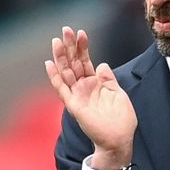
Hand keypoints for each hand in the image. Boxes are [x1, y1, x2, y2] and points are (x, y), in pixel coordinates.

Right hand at [45, 26, 136, 169]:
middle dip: (69, 46)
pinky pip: (62, 89)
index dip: (83, 47)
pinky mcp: (74, 105)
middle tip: (65, 29)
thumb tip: (102, 64)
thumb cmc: (120, 120)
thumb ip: (108, 79)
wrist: (119, 139)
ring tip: (57, 41)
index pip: (85, 61)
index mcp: (94, 83)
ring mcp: (77, 95)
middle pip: (73, 63)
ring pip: (66, 72)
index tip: (81, 32)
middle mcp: (83, 87)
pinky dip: (55, 77)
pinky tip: (49, 64)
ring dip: (61, 57)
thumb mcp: (117, 94)